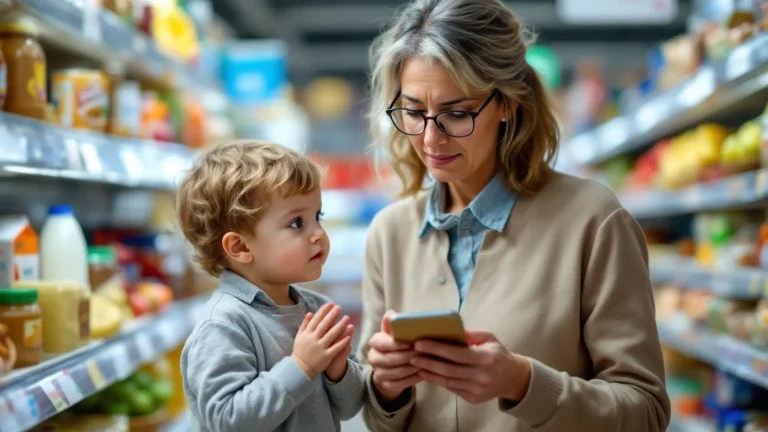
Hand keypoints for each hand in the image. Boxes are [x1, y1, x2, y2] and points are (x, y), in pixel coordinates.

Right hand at [291, 303, 351, 379]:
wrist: (299, 369)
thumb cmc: (300, 352)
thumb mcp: (299, 337)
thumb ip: (305, 325)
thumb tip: (310, 313)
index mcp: (307, 334)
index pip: (316, 319)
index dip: (323, 311)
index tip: (330, 304)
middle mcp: (313, 339)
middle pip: (324, 325)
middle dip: (332, 315)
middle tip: (339, 307)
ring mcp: (320, 348)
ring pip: (331, 334)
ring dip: (340, 325)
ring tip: (347, 318)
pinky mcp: (326, 356)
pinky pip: (335, 348)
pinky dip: (342, 342)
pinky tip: (348, 336)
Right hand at [369, 310, 423, 401]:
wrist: (391, 367)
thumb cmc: (397, 345)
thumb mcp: (394, 333)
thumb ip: (393, 323)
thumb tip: (393, 313)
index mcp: (374, 342)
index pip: (382, 343)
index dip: (396, 344)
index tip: (410, 343)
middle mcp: (373, 358)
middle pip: (389, 359)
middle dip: (407, 356)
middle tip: (423, 353)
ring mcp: (378, 373)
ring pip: (395, 372)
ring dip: (411, 368)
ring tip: (425, 363)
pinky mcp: (385, 385)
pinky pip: (399, 384)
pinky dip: (412, 379)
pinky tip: (422, 374)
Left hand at [410, 330, 530, 403]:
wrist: (512, 378)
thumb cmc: (498, 354)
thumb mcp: (489, 339)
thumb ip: (471, 334)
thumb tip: (449, 329)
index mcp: (486, 358)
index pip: (456, 353)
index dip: (436, 348)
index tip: (420, 343)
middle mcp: (481, 376)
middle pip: (448, 369)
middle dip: (427, 361)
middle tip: (412, 355)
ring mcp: (477, 389)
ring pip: (447, 381)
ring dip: (429, 373)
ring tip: (416, 364)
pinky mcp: (473, 398)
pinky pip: (452, 388)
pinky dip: (438, 381)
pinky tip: (428, 373)